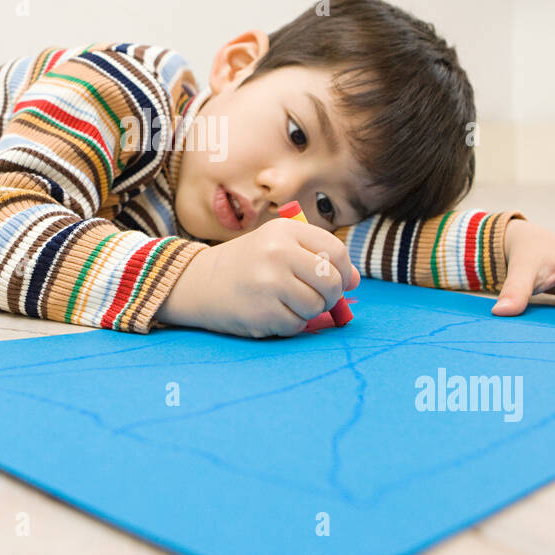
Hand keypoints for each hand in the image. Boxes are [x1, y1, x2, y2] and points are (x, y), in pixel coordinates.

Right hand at [157, 218, 359, 337]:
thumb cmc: (248, 264)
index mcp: (285, 230)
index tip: (337, 280)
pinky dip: (290, 323)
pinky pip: (297, 325)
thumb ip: (317, 256)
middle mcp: (277, 253)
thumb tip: (355, 280)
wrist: (200, 282)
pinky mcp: (263, 312)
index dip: (343, 271)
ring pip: (316, 306)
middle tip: (315, 297)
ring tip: (288, 303)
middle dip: (330, 295)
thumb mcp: (279, 246)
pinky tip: (272, 312)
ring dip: (309, 311)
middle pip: (331, 282)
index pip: (336, 252)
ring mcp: (269, 283)